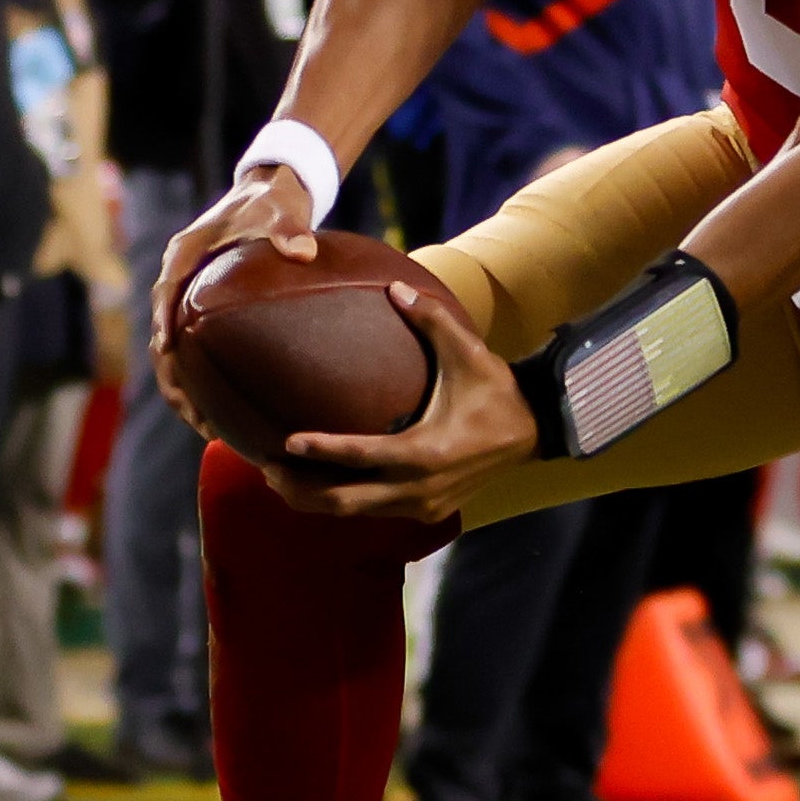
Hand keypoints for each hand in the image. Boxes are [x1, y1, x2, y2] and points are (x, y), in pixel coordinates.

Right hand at [147, 160, 321, 427]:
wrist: (271, 194)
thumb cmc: (272, 201)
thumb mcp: (281, 209)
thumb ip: (290, 228)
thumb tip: (304, 250)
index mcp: (185, 254)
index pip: (166, 293)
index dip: (164, 324)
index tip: (168, 354)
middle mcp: (179, 278)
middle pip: (163, 336)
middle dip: (172, 377)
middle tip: (193, 414)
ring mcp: (190, 297)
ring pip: (175, 352)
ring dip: (185, 390)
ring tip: (208, 429)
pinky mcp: (205, 311)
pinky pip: (198, 351)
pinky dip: (206, 380)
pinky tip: (229, 412)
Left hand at [265, 281, 538, 522]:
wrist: (533, 432)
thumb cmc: (495, 389)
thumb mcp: (467, 351)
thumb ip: (430, 318)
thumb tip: (394, 287)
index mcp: (425, 451)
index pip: (362, 456)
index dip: (322, 451)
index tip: (286, 441)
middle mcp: (420, 488)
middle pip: (345, 500)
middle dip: (301, 489)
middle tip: (266, 467)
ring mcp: (422, 506)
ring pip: (355, 513)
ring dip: (315, 499)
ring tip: (279, 478)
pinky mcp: (426, 512)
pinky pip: (374, 512)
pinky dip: (343, 501)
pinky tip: (317, 485)